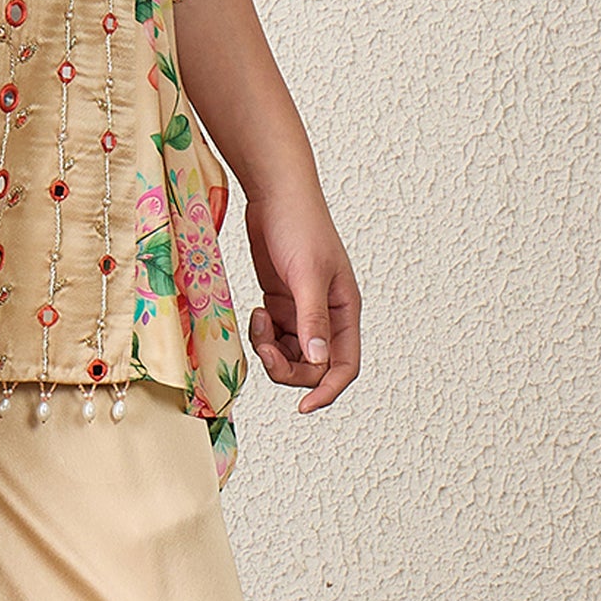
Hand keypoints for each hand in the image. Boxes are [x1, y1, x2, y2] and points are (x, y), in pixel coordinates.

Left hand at [242, 178, 360, 412]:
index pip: (344, 366)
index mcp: (344, 311)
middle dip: (288, 366)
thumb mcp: (307, 274)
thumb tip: (318, 362)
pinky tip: (255, 313)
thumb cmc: (299, 225)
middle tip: (265, 347)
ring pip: (291, 354)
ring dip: (272, 350)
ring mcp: (302, 308)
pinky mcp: (280, 299)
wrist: (274, 193)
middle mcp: (326, 315)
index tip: (303, 407)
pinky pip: (274, 335)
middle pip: (313, 366)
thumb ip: (312, 320)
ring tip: (258, 324)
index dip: (327, 390)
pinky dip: (263, 334)